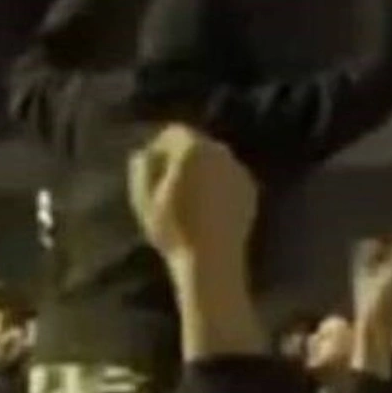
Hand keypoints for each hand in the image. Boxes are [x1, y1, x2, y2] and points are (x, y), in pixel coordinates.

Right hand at [128, 124, 263, 360]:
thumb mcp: (144, 200)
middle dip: (182, 158)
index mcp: (194, 149)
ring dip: (201, 171)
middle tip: (167, 183)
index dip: (159, 147)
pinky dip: (218, 186)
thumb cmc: (174, 229)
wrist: (212, 260)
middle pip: (197, 145)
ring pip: (214, 161)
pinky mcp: (250, 190)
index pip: (174, 132)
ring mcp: (238, 170)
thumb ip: (141, 169)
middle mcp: (221, 153)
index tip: (150, 168)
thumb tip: (143, 153)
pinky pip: (228, 178)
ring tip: (187, 198)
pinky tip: (207, 209)